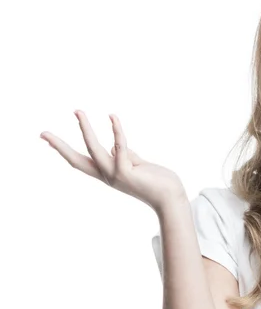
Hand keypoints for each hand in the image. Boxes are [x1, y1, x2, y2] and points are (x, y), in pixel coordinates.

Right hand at [40, 110, 186, 212]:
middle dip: (59, 146)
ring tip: (77, 112)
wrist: (171, 197)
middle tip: (42, 133)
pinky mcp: (127, 173)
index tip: (46, 139)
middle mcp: (107, 176)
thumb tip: (115, 144)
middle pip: (77, 160)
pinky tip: (112, 117)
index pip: (80, 162)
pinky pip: (120, 147)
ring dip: (85, 129)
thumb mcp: (136, 165)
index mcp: (107, 174)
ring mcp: (115, 175)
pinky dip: (116, 132)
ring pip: (94, 149)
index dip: (63, 150)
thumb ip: (125, 155)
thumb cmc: (157, 181)